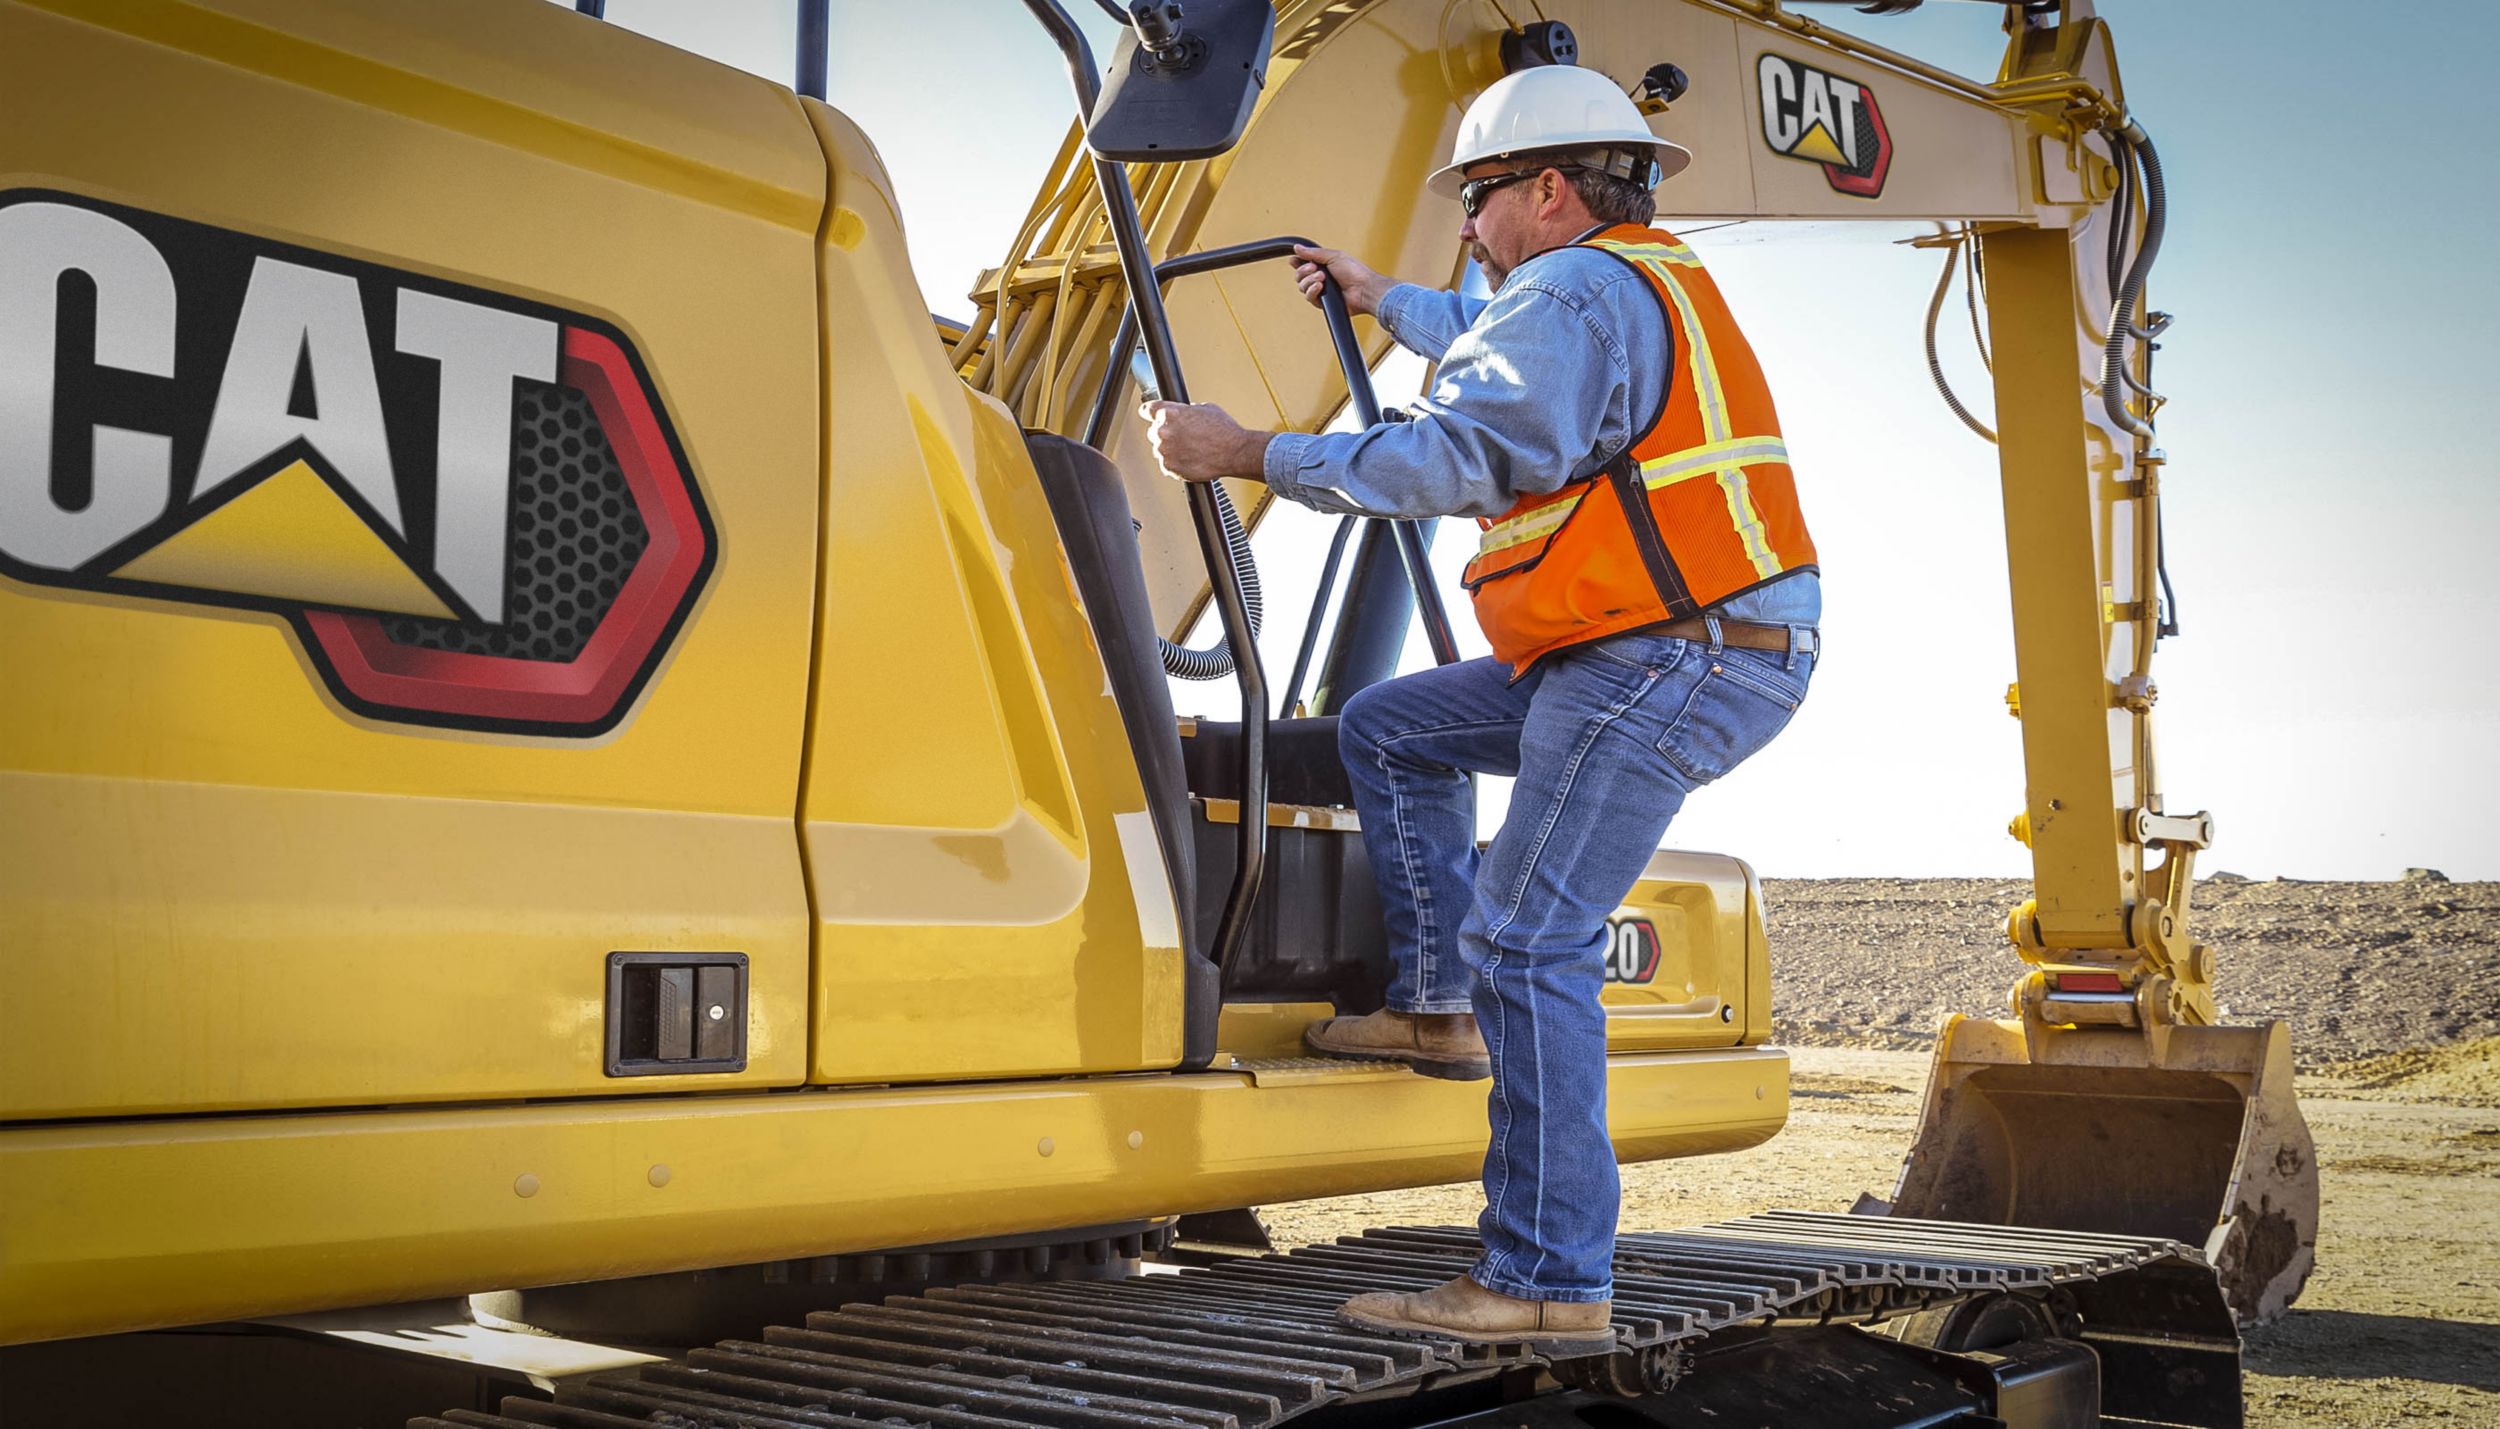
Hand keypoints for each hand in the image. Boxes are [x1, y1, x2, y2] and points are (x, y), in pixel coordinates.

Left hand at [1142, 400, 1270, 483]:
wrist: (1234, 452)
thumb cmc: (1224, 431)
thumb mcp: (1205, 409)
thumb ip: (1186, 411)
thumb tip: (1183, 415)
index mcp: (1169, 413)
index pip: (1147, 410)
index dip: (1148, 412)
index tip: (1147, 414)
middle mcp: (1164, 431)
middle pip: (1154, 431)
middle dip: (1166, 433)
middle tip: (1184, 437)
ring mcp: (1165, 450)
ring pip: (1160, 449)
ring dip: (1171, 449)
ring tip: (1191, 450)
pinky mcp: (1169, 467)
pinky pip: (1167, 464)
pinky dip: (1176, 463)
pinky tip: (1191, 459)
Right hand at [1291, 243, 1390, 318]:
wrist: (1363, 289)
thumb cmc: (1355, 272)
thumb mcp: (1333, 256)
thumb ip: (1313, 253)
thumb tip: (1297, 247)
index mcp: (1324, 265)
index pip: (1303, 263)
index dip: (1297, 262)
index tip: (1295, 260)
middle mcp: (1321, 278)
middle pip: (1299, 275)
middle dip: (1304, 271)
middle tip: (1314, 268)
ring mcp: (1321, 291)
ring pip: (1302, 287)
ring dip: (1310, 281)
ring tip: (1322, 278)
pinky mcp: (1322, 303)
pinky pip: (1309, 297)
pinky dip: (1312, 291)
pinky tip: (1320, 287)